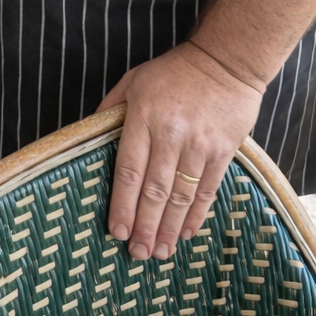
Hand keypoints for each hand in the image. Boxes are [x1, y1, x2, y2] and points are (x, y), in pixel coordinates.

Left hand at [98, 41, 262, 260]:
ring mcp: (199, 144)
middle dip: (144, 227)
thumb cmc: (174, 71)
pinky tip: (186, 233)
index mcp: (143, 117)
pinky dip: (196, 215)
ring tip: (160, 253)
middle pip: (154, 190)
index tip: (117, 231)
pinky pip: (208, 190)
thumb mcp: (134, 80)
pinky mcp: (223, 150)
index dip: (122, 205)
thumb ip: (111, 109)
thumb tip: (88, 137)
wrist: (226, 61)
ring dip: (168, 228)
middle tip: (138, 254)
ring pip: (180, 196)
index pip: (128, 171)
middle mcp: (170, 134)